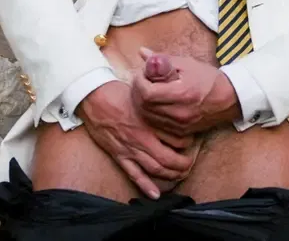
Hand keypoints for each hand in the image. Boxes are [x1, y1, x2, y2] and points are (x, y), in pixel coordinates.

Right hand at [77, 81, 195, 198]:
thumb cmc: (120, 94)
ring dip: (169, 176)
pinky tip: (155, 195)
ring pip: (154, 169)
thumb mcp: (145, 95)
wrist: (95, 98)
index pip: (177, 138)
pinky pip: (134, 174)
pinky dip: (146, 186)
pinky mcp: (119, 155)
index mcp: (151, 123)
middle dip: (182, 165)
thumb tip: (173, 105)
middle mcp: (143, 139)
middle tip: (190, 165)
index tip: (193, 142)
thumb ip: (159, 105)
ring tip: (179, 177)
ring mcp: (130, 149)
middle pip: (168, 159)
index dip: (188, 142)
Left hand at [131, 47, 240, 134]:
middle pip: (144, 106)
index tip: (142, 73)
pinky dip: (151, 114)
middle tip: (142, 80)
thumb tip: (142, 53)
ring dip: (142, 103)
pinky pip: (156, 125)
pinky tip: (155, 103)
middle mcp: (180, 113)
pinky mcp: (180, 132)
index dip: (139, 82)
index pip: (147, 93)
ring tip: (148, 90)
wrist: (229, 99)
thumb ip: (162, 60)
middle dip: (138, 91)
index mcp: (182, 94)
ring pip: (148, 117)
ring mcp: (180, 125)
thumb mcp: (186, 64)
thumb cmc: (207, 78)